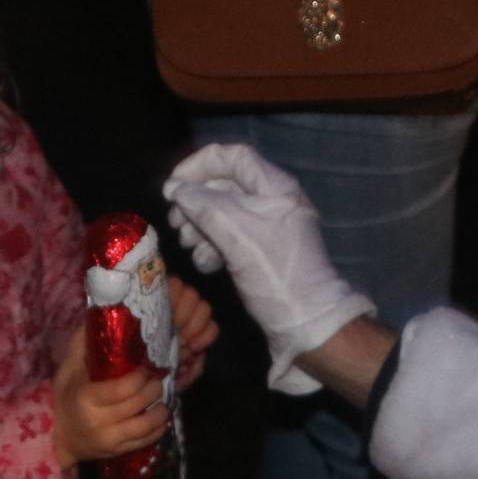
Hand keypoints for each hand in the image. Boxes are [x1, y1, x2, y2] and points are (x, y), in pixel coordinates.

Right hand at [53, 338, 168, 467]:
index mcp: (86, 398)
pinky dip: (159, 428)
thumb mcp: (67, 369)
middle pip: (138, 403)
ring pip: (147, 425)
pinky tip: (159, 417)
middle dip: (154, 389)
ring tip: (162, 399)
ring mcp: (110, 440)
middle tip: (157, 379)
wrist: (57, 436)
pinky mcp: (118, 452)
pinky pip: (146, 440)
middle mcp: (99, 421)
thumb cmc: (65, 397)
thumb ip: (84, 344)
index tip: (144, 368)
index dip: (140, 376)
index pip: (123, 387)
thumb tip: (101, 315)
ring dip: (161, 410)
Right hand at [162, 144, 375, 394]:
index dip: (199, 164)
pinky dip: (213, 246)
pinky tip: (206, 264)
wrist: (304, 321)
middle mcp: (273, 201)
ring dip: (200, 226)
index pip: (233, 157)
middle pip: (225, 186)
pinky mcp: (262, 252)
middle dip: (195, 202)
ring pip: (224, 213)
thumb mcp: (236, 233)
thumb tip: (175, 190)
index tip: (172, 185)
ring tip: (189, 246)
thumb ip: (203, 205)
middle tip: (176, 223)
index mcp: (275, 186)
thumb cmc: (274, 271)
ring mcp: (268, 228)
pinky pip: (231, 237)